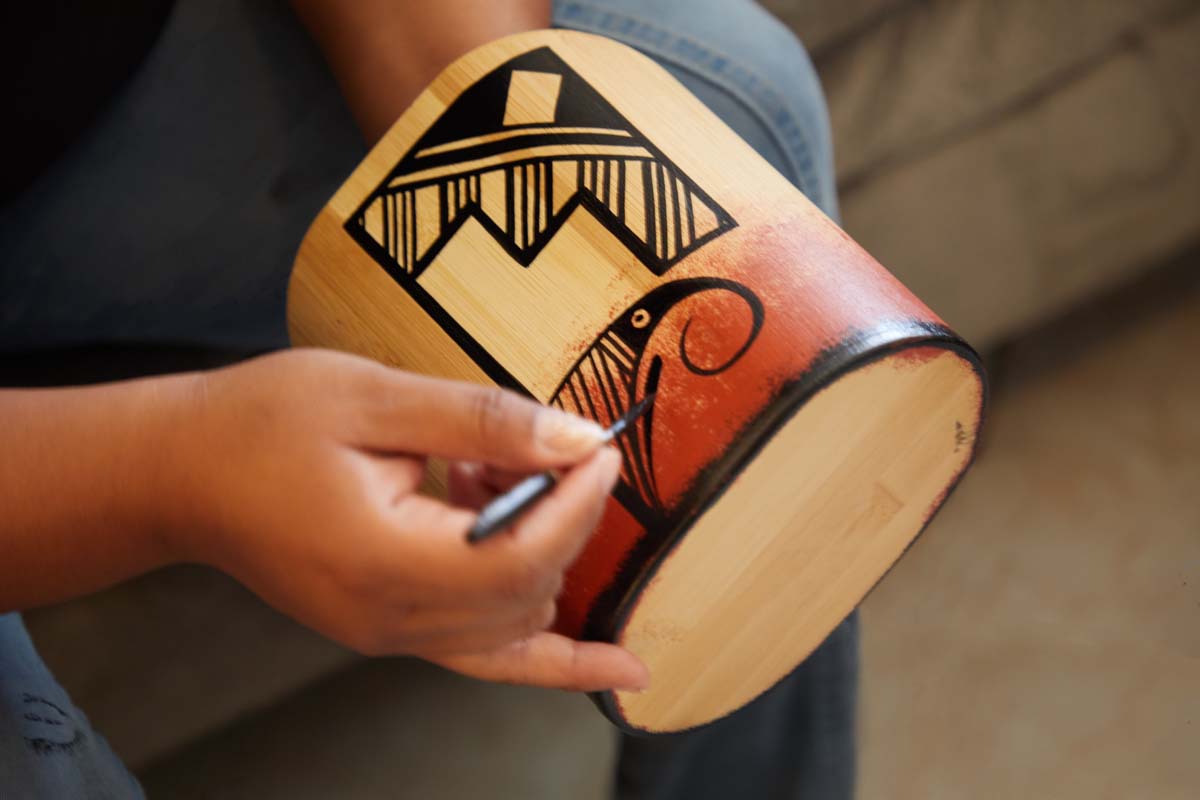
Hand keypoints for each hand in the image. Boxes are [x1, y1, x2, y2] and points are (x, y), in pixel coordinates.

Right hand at [169, 348, 647, 691]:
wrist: (183, 473)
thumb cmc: (264, 423)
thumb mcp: (375, 397)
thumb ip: (483, 421)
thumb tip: (578, 441)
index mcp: (381, 560)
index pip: (519, 555)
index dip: (576, 504)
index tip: (601, 450)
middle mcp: (391, 619)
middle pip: (527, 590)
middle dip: (564, 519)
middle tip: (552, 449)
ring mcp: (391, 636)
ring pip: (516, 622)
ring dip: (541, 553)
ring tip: (494, 476)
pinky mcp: (391, 631)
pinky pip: (490, 658)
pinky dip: (553, 655)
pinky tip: (618, 666)